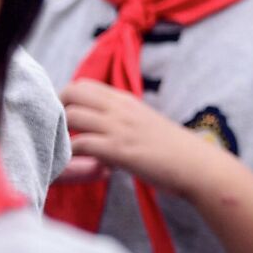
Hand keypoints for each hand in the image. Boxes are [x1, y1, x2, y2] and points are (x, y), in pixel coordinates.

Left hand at [60, 80, 219, 194]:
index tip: (64, 121)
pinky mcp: (118, 150)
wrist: (196, 165)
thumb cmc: (172, 150)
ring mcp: (118, 128)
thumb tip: (101, 131)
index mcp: (125, 100)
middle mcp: (119, 108)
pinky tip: (76, 167)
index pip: (83, 85)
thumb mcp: (145, 124)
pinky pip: (79, 145)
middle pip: (71, 92)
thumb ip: (122, 121)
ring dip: (60, 134)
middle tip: (58, 134)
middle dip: (56, 111)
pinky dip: (70, 156)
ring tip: (65, 151)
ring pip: (70, 115)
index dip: (66, 101)